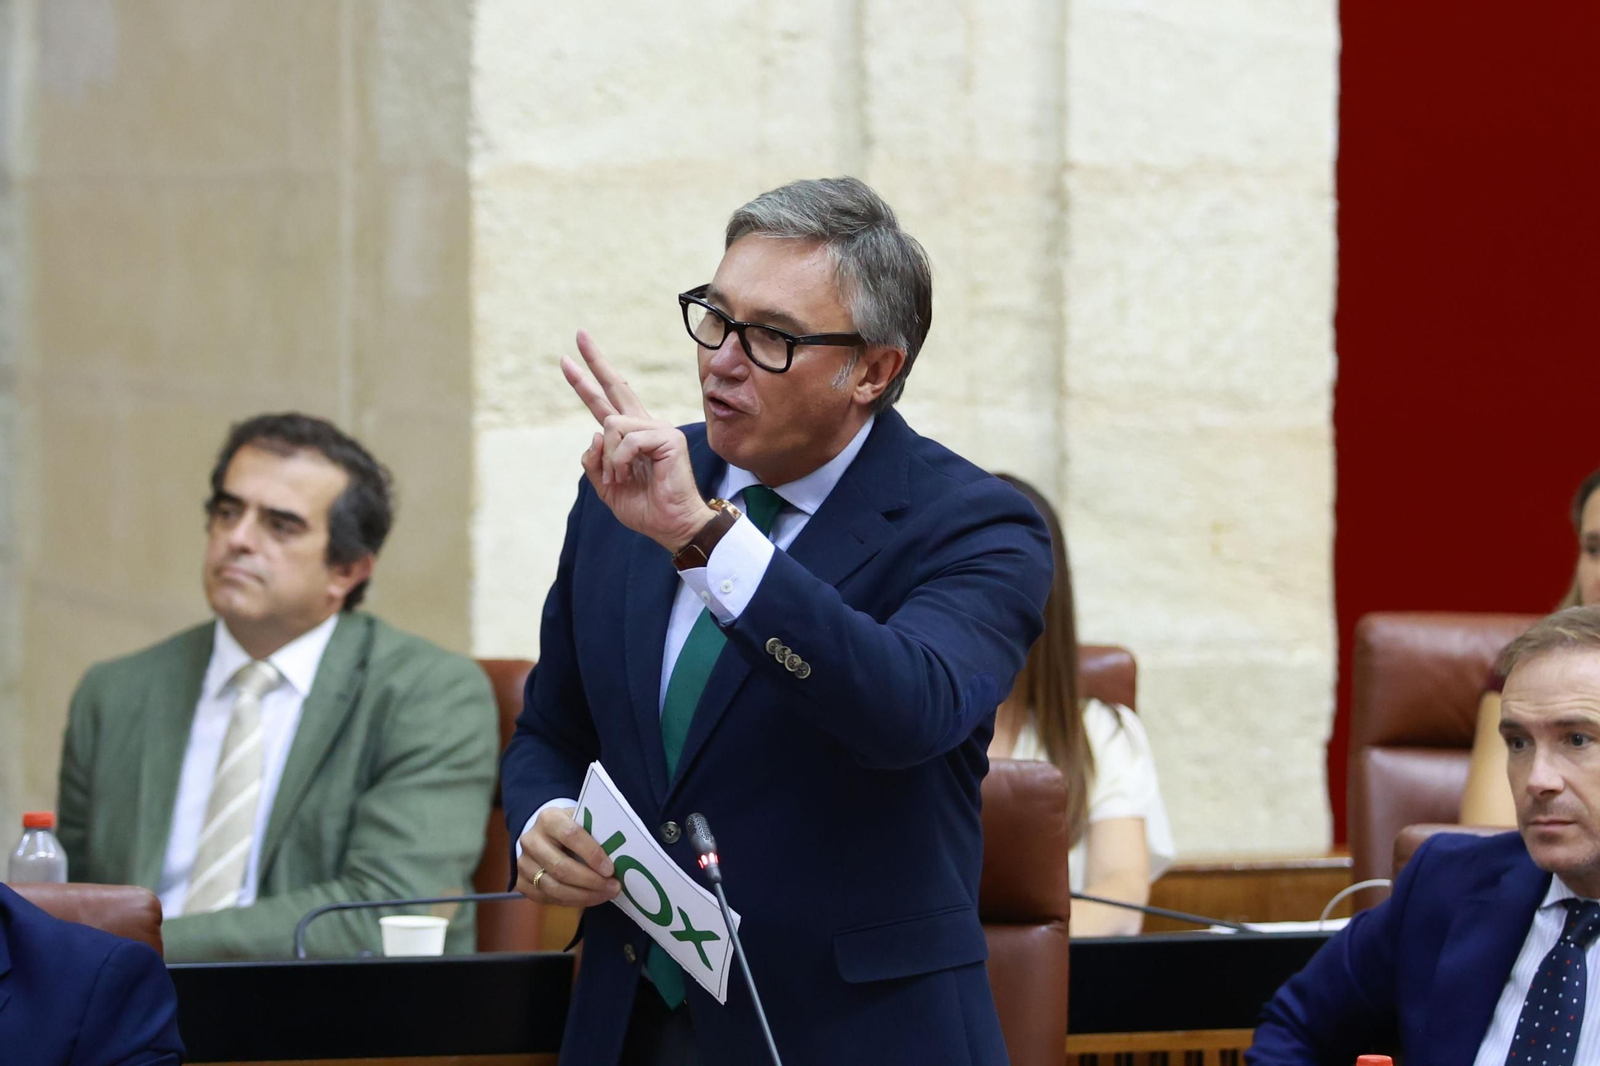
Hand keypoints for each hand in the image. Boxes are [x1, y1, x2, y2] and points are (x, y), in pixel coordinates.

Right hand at [514, 805, 620, 907]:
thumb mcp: (582, 821)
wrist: (544, 835)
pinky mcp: (522, 882)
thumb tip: (622, 854)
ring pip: (555, 887)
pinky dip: (573, 901)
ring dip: (584, 895)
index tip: (610, 869)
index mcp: (549, 819)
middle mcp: (531, 840)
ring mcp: (523, 863)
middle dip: (591, 881)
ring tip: (606, 895)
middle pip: (561, 867)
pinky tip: (590, 898)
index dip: (592, 854)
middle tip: (613, 887)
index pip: (571, 835)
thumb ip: (596, 832)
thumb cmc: (571, 828)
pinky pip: (549, 898)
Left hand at [563, 330, 714, 551]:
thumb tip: (595, 433)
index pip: (604, 403)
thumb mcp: (607, 486)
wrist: (672, 526)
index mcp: (630, 437)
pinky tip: (628, 475)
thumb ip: (595, 461)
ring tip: (620, 478)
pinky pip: (626, 440)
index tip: (567, 360)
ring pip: (611, 424)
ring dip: (609, 458)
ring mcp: (658, 429)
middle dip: (594, 361)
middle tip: (579, 334)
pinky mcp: (667, 437)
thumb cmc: (646, 508)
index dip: (585, 382)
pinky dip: (619, 462)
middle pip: (616, 387)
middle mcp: (644, 427)